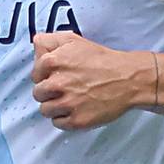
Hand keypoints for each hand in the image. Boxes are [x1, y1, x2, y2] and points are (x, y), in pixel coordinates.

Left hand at [29, 31, 150, 129]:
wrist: (129, 79)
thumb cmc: (103, 61)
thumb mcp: (75, 41)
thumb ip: (50, 41)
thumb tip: (36, 47)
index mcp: (54, 62)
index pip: (34, 75)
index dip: (45, 76)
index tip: (56, 76)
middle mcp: (57, 83)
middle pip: (38, 94)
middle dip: (49, 91)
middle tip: (65, 88)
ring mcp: (67, 103)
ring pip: (45, 110)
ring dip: (55, 106)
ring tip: (71, 99)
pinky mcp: (76, 120)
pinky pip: (58, 123)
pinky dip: (65, 118)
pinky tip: (76, 108)